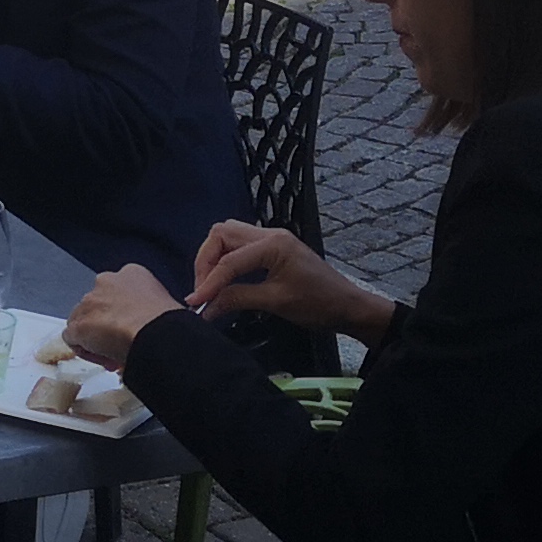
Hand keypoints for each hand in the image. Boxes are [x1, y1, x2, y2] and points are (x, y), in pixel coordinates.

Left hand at [63, 265, 182, 369]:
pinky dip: (84, 349)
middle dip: (107, 324)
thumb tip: (149, 324)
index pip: (118, 291)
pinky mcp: (79, 323)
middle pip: (98, 305)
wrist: (157, 334)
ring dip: (94, 337)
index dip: (123, 313)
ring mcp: (90, 301)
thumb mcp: (165, 305)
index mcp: (132, 273)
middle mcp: (107, 281)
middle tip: (120, 342)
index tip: (130, 327)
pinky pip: (72, 338)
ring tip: (113, 353)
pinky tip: (103, 358)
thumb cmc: (170, 323)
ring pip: (83, 320)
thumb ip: (149, 308)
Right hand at [187, 220, 393, 339]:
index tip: (194, 303)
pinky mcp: (272, 249)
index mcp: (273, 244)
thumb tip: (206, 307)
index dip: (208, 282)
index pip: (229, 260)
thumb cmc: (318, 304)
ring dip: (213, 258)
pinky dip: (225, 261)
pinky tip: (223, 281)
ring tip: (209, 286)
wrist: (348, 306)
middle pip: (222, 234)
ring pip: (228, 236)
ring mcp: (271, 239)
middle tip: (201, 291)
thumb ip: (238, 299)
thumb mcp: (276, 303)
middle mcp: (269, 234)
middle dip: (205, 261)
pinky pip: (239, 246)